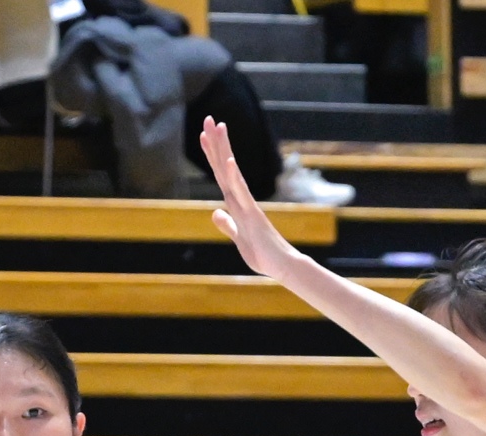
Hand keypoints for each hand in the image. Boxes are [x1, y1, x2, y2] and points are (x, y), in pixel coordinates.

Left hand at [197, 117, 305, 280]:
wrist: (282, 267)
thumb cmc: (263, 255)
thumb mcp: (238, 238)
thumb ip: (227, 224)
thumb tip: (215, 212)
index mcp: (236, 204)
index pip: (221, 174)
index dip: (211, 154)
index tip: (203, 135)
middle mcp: (241, 199)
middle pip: (224, 166)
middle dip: (216, 142)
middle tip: (209, 118)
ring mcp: (247, 204)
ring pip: (231, 172)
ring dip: (223, 149)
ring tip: (218, 126)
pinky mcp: (252, 214)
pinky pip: (241, 192)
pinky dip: (234, 176)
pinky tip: (228, 160)